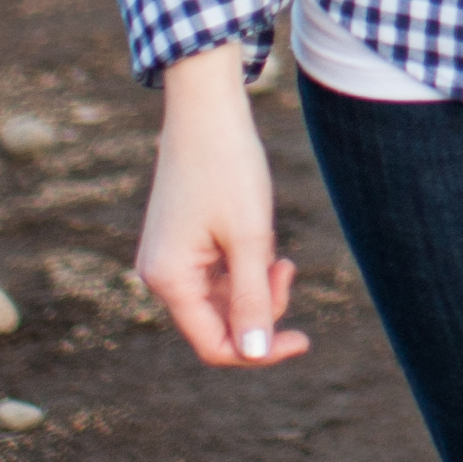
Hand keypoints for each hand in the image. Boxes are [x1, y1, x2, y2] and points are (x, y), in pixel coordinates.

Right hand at [137, 47, 309, 371]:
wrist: (207, 108)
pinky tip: (262, 243)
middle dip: (260, 308)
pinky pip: (215, 274)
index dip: (259, 352)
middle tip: (286, 267)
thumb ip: (253, 299)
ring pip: (220, 299)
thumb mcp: (250, 237)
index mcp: (169, 280)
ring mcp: (167, 257)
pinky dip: (243, 267)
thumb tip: (255, 353)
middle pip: (217, 323)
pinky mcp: (179, 241)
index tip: (303, 340)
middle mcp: (159, 274)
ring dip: (254, 286)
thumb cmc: (229, 167)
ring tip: (279, 254)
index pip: (214, 344)